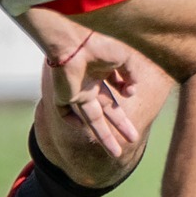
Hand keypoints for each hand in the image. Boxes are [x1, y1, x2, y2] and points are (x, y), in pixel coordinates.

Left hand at [43, 29, 141, 156]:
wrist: (72, 42)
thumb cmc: (98, 45)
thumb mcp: (124, 58)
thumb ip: (131, 75)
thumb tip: (131, 93)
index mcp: (101, 72)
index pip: (114, 88)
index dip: (125, 90)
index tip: (130, 91)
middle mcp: (89, 84)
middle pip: (107, 110)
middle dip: (121, 125)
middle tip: (133, 139)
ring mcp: (76, 92)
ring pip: (91, 120)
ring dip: (104, 137)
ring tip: (117, 154)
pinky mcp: (62, 97)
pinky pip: (65, 114)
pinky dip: (73, 122)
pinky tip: (82, 127)